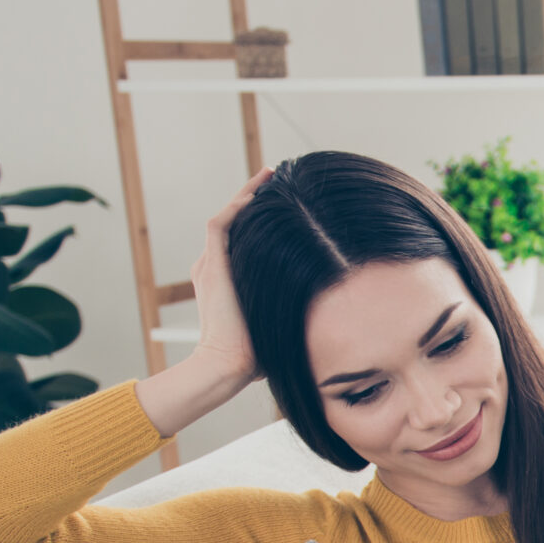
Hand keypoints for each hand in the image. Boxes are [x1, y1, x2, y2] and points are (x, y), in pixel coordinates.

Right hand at [137, 167, 272, 437]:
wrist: (229, 365)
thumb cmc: (258, 355)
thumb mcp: (281, 322)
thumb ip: (293, 306)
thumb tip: (332, 306)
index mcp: (230, 279)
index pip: (249, 241)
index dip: (267, 224)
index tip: (293, 210)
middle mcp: (217, 267)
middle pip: (239, 225)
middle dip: (260, 204)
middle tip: (285, 184)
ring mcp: (211, 265)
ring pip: (229, 218)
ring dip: (248, 196)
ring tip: (271, 176)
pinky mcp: (211, 265)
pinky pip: (220, 224)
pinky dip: (237, 205)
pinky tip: (258, 191)